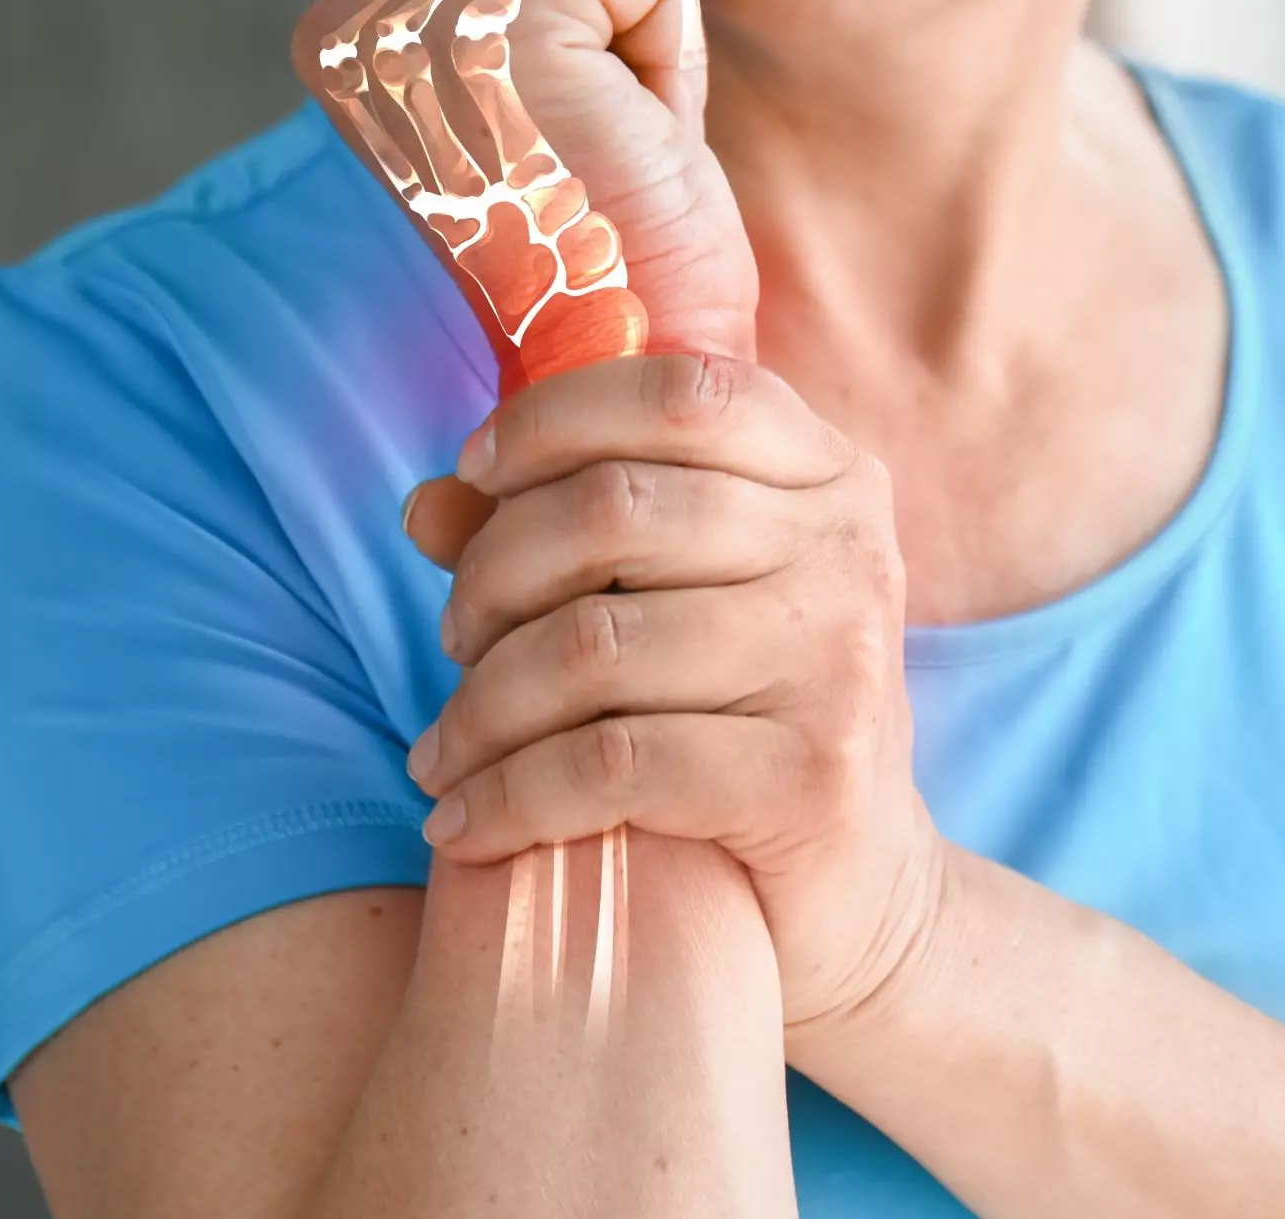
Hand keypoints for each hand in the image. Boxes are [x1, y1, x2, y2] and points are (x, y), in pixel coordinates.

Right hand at [289, 0, 758, 366]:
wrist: (642, 363)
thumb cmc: (614, 236)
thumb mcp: (558, 61)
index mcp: (343, 32)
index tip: (558, 122)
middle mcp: (356, 22)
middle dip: (614, 0)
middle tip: (595, 134)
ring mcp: (415, 20)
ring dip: (646, 25)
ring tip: (609, 136)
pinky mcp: (497, 27)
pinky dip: (673, 44)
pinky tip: (629, 132)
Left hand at [400, 349, 948, 1036]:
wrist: (857, 891)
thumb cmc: (744, 720)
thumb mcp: (673, 603)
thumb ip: (562, 538)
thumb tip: (427, 503)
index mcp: (831, 477)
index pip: (681, 393)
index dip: (554, 419)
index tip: (474, 474)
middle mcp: (850, 551)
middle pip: (615, 507)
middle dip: (494, 573)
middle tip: (453, 641)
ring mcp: (841, 662)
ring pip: (594, 643)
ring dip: (481, 704)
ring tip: (441, 753)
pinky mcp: (813, 776)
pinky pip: (612, 762)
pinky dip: (511, 795)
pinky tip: (465, 825)